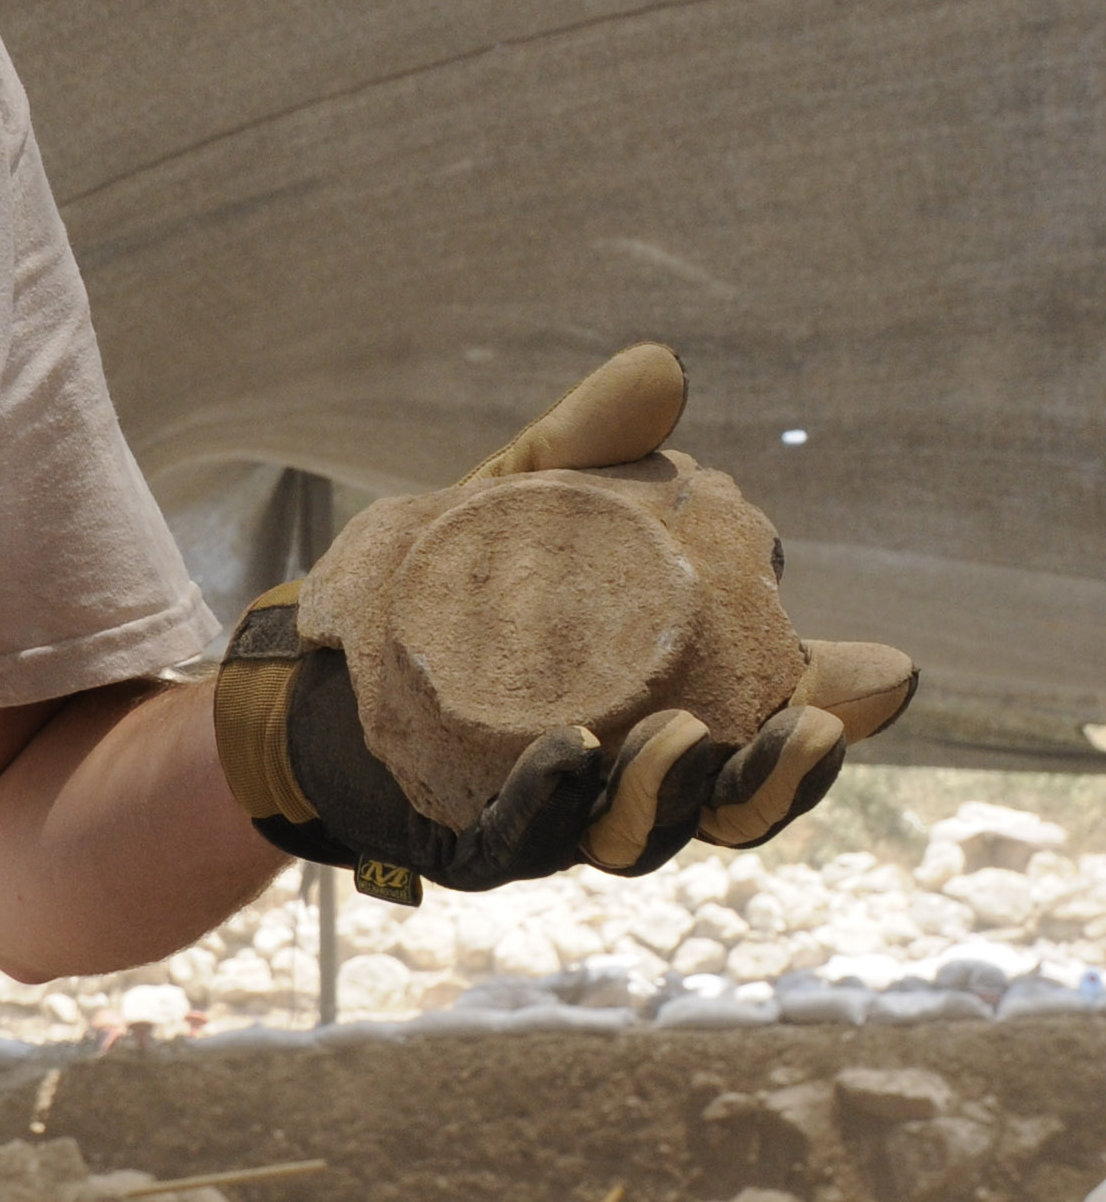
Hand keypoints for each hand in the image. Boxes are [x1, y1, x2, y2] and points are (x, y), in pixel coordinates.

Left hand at [212, 345, 914, 893]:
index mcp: (684, 700)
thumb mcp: (518, 504)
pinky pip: (525, 830)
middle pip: (737, 800)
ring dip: (679, 792)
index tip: (882, 674)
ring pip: (645, 830)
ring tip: (689, 741)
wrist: (320, 660)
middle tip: (815, 726)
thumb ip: (588, 445)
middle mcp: (638, 771)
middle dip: (783, 773)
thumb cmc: (452, 584)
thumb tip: (662, 365)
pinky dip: (555, 796)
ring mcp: (563, 813)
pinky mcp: (475, 835)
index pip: (783, 718)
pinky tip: (571, 755)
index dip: (839, 710)